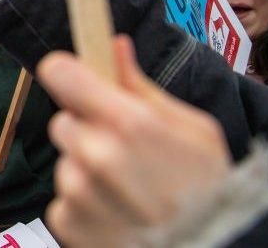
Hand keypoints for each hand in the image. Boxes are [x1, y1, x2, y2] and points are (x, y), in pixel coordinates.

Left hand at [38, 37, 231, 247]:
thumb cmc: (208, 190)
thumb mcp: (193, 129)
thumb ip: (142, 87)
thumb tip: (115, 46)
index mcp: (128, 122)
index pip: (59, 73)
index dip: (66, 73)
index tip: (76, 78)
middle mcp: (96, 155)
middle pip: (63, 121)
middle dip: (88, 131)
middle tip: (124, 151)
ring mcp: (78, 192)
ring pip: (65, 160)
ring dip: (87, 170)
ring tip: (128, 188)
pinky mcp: (67, 222)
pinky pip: (62, 198)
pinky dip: (83, 204)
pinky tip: (117, 211)